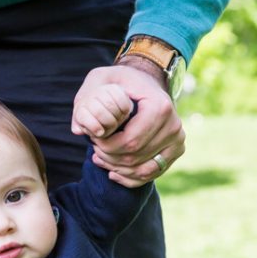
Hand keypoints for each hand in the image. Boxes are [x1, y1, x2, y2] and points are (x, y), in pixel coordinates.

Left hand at [73, 58, 185, 186]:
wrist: (145, 80)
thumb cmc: (121, 81)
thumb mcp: (101, 79)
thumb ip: (86, 99)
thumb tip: (79, 130)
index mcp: (160, 107)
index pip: (131, 141)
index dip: (108, 148)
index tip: (94, 142)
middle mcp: (174, 125)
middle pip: (136, 157)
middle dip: (111, 159)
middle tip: (96, 152)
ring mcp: (178, 139)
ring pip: (143, 170)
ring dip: (118, 170)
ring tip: (102, 160)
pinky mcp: (177, 149)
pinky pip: (153, 174)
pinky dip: (131, 178)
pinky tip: (114, 173)